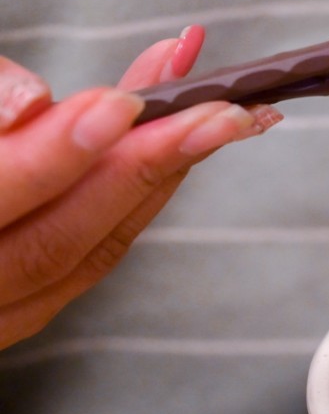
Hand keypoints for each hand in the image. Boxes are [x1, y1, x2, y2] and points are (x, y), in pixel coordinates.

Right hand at [0, 27, 281, 348]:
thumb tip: (32, 105)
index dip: (54, 157)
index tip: (119, 103)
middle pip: (57, 244)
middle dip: (147, 168)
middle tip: (221, 109)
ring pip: (87, 255)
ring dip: (162, 178)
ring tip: (223, 113)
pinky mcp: (18, 311)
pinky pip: (91, 258)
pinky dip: (138, 197)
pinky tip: (179, 145)